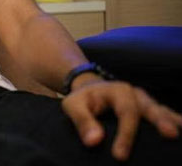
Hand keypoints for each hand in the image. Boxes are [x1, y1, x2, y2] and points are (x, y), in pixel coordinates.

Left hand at [61, 76, 181, 160]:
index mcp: (118, 91)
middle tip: (171, 135)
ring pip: (162, 111)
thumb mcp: (73, 105)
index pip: (126, 113)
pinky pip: (166, 115)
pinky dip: (174, 121)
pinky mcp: (150, 110)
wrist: (90, 90)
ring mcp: (146, 102)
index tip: (120, 156)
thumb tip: (94, 141)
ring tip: (181, 135)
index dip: (125, 134)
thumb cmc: (82, 99)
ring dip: (172, 121)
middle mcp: (136, 94)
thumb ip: (83, 121)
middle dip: (161, 121)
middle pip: (151, 108)